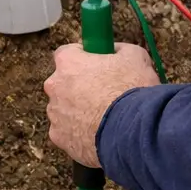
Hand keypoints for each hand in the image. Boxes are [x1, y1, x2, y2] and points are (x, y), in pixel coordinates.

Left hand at [44, 42, 159, 167]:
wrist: (133, 132)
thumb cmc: (132, 90)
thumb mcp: (135, 56)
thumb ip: (120, 50)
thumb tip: (117, 52)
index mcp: (68, 63)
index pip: (67, 52)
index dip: (83, 57)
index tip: (96, 63)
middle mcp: (55, 87)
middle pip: (64, 83)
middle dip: (80, 86)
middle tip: (105, 92)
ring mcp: (56, 115)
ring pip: (65, 109)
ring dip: (80, 110)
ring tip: (106, 117)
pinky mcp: (61, 139)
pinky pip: (68, 132)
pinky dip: (81, 132)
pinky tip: (100, 133)